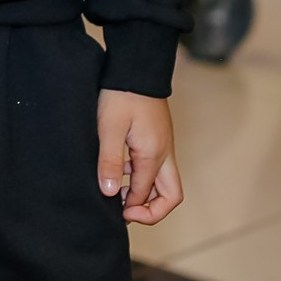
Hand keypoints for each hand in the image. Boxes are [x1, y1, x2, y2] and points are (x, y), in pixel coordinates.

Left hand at [96, 90, 181, 226]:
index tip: (113, 212)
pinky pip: (156, 168)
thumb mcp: (109, 129)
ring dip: (145, 193)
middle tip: (125, 212)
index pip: (148, 196)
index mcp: (154, 155)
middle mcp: (165, 154)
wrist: (136, 67)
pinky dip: (142, 177)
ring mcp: (164, 146)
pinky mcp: (158, 139)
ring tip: (117, 192)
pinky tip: (120, 170)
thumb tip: (109, 194)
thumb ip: (109, 162)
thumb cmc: (121, 95)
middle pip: (171, 195)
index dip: (133, 210)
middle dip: (152, 210)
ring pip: (164, 183)